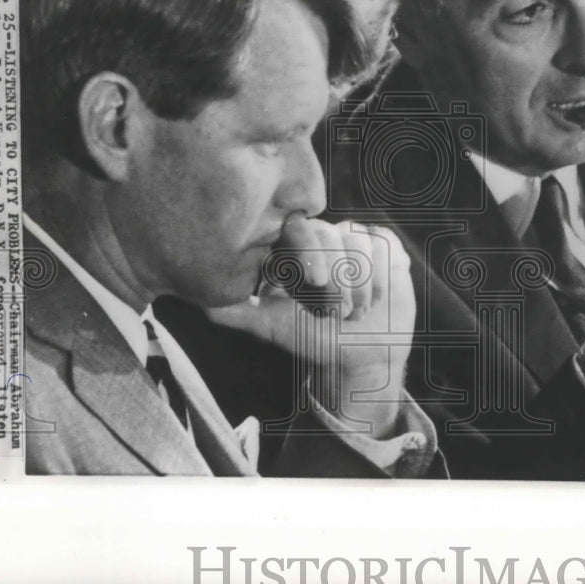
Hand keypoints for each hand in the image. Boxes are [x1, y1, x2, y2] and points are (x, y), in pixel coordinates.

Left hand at [206, 217, 415, 437]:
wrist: (362, 355)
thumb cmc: (315, 339)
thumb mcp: (273, 327)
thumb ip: (238, 311)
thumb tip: (200, 301)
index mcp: (294, 249)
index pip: (297, 228)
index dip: (309, 251)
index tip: (315, 282)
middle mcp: (324, 238)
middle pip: (331, 234)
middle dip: (338, 279)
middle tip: (338, 312)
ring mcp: (355, 239)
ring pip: (360, 241)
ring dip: (361, 284)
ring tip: (356, 311)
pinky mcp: (384, 245)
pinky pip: (384, 246)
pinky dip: (381, 277)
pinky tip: (375, 299)